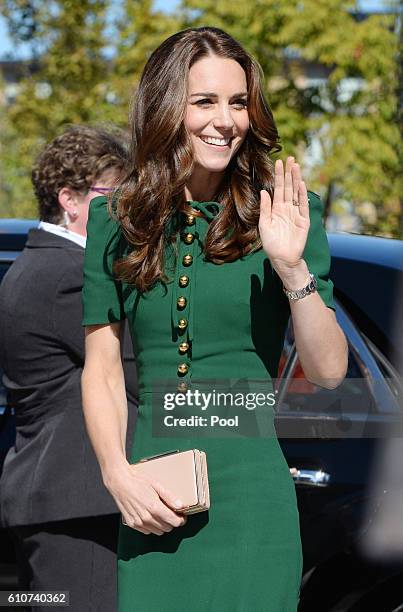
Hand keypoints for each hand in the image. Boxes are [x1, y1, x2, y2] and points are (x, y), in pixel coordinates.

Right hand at [104, 463, 187, 534]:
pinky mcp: (132, 524)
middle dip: (171, 521)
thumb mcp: (157, 485)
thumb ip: (170, 497)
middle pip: (167, 528)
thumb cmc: (138, 481)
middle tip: (171, 512)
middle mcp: (146, 518)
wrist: (119, 482)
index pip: (174, 522)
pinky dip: (151, 526)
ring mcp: (138, 522)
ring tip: (159, 513)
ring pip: (158, 531)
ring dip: (162, 525)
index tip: (182, 516)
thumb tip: (181, 506)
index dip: (181, 520)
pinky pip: (147, 531)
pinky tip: (149, 515)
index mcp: (154, 507)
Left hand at [259, 156, 309, 277]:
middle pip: (288, 187)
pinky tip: (301, 184)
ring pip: (296, 193)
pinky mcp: (304, 220)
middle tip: (290, 158)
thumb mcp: (264, 224)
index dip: (278, 176)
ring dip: (296, 179)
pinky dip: (302, 195)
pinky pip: (303, 206)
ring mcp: (296, 213)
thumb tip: (264, 191)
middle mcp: (287, 208)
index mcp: (276, 209)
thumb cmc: (272, 244)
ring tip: (296, 166)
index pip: (278, 189)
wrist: (282, 258)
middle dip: (288, 173)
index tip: (278, 162)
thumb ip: (265, 208)